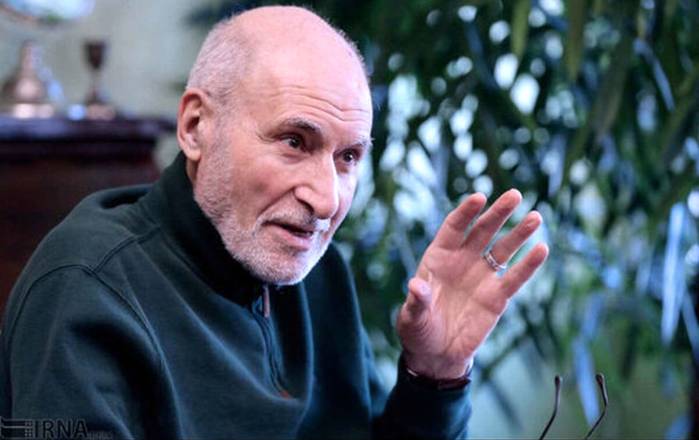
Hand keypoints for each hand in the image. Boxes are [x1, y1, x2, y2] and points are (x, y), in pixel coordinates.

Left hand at [396, 189, 547, 378]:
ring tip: (535, 216)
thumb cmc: (418, 331)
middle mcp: (463, 261)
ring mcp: (482, 277)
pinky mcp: (497, 298)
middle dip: (498, 213)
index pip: (454, 227)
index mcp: (439, 258)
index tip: (480, 198)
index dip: (466, 212)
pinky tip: (541, 249)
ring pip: (503, 249)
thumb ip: (417, 301)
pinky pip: (514, 278)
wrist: (437, 355)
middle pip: (483, 231)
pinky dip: (528, 265)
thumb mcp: (411, 317)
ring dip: (518, 233)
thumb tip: (416, 286)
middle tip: (514, 195)